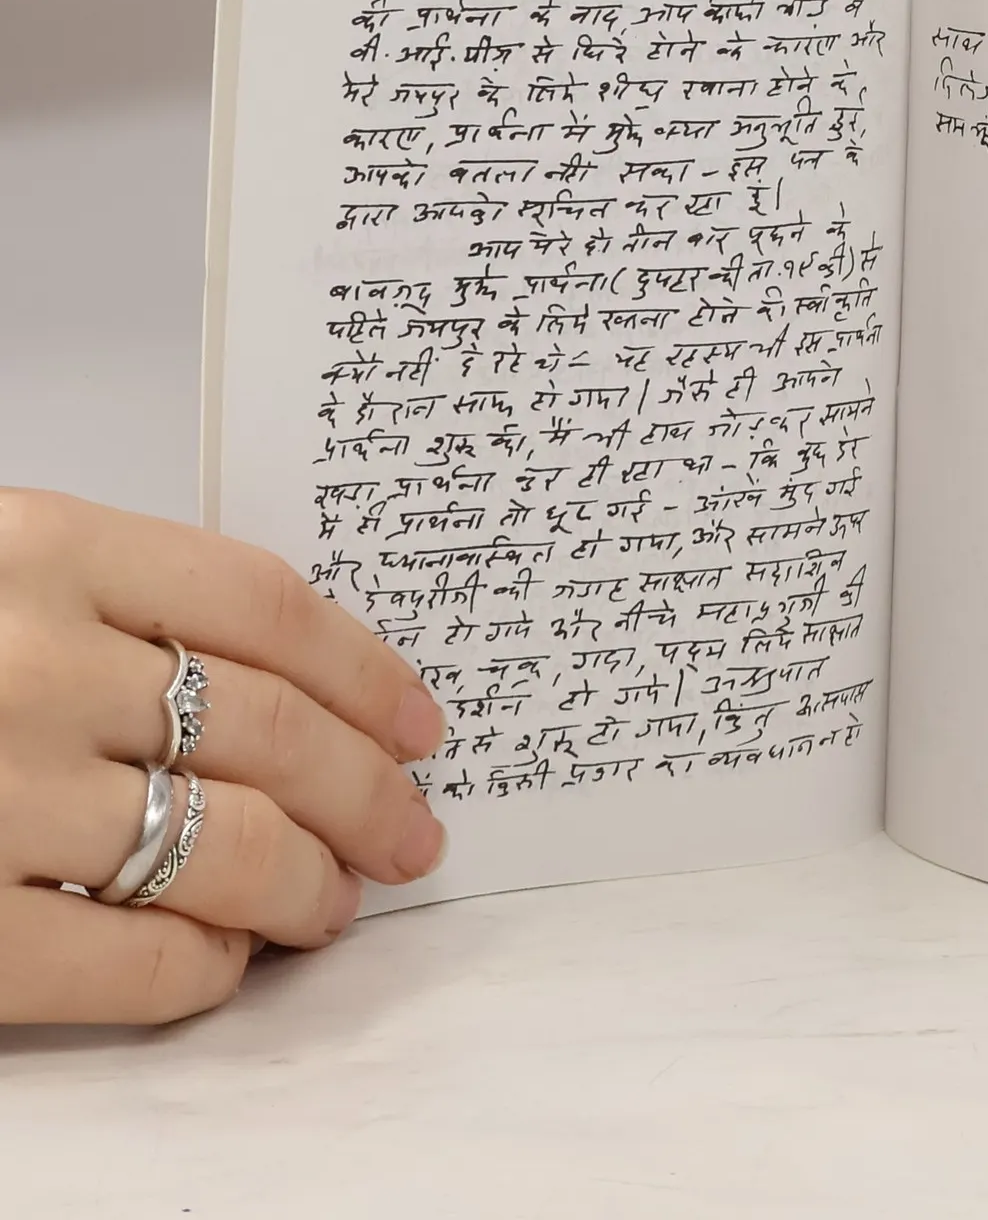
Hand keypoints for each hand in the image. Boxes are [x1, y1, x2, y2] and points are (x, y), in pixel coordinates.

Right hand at [0, 490, 446, 1024]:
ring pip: (225, 844)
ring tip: (338, 901)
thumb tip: (289, 690)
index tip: (422, 722)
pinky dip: (204, 968)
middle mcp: (23, 659)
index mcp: (39, 545)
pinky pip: (130, 955)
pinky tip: (227, 962)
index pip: (264, 605)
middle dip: (369, 791)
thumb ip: (109, 604)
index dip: (369, 671)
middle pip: (272, 729)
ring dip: (310, 884)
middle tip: (414, 830)